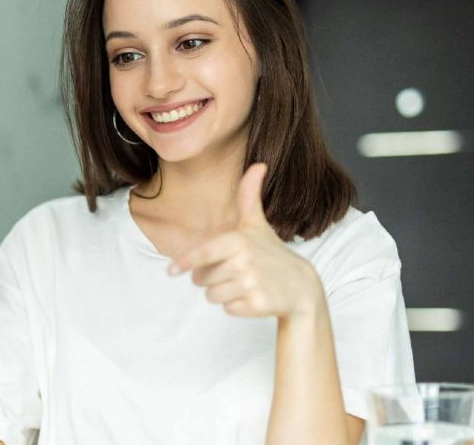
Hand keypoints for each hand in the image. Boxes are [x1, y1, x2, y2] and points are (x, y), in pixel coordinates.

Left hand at [168, 163, 321, 318]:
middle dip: (211, 279)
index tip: (171, 271)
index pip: (203, 254)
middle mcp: (243, 262)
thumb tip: (259, 164)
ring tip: (243, 284)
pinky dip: (236, 306)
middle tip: (233, 272)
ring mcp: (250, 285)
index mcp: (238, 240)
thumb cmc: (271, 252)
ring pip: (212, 296)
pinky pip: (228, 309)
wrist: (301, 286)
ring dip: (222, 294)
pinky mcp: (256, 305)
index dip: (184, 263)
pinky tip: (252, 297)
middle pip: (202, 279)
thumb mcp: (257, 224)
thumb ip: (249, 195)